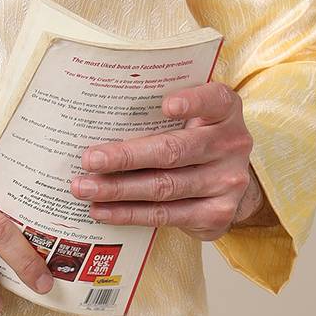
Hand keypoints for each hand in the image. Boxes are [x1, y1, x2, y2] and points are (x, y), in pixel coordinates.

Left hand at [68, 82, 272, 239]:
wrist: (227, 180)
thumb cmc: (195, 138)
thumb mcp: (191, 116)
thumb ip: (159, 112)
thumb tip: (95, 119)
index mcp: (225, 111)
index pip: (213, 99)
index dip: (192, 102)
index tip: (166, 106)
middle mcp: (232, 144)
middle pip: (173, 151)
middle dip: (125, 157)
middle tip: (89, 160)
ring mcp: (227, 182)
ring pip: (164, 187)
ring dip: (118, 189)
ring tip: (84, 188)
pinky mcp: (216, 215)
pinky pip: (165, 215)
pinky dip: (128, 214)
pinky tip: (102, 210)